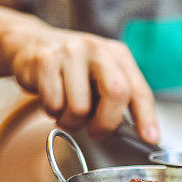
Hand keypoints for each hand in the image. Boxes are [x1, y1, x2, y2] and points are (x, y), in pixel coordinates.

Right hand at [5, 24, 158, 142]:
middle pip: (116, 93)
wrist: (30, 44)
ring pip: (79, 108)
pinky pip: (54, 104)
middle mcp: (97, 50)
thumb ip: (119, 99)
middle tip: (95, 132)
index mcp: (118, 55)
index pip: (138, 89)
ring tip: (66, 109)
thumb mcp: (101, 76)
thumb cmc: (72, 68)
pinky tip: (51, 98)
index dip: (146, 117)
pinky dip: (52, 111)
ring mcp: (70, 53)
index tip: (150, 138)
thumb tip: (140, 133)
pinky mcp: (45, 61)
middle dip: (106, 124)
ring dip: (71, 121)